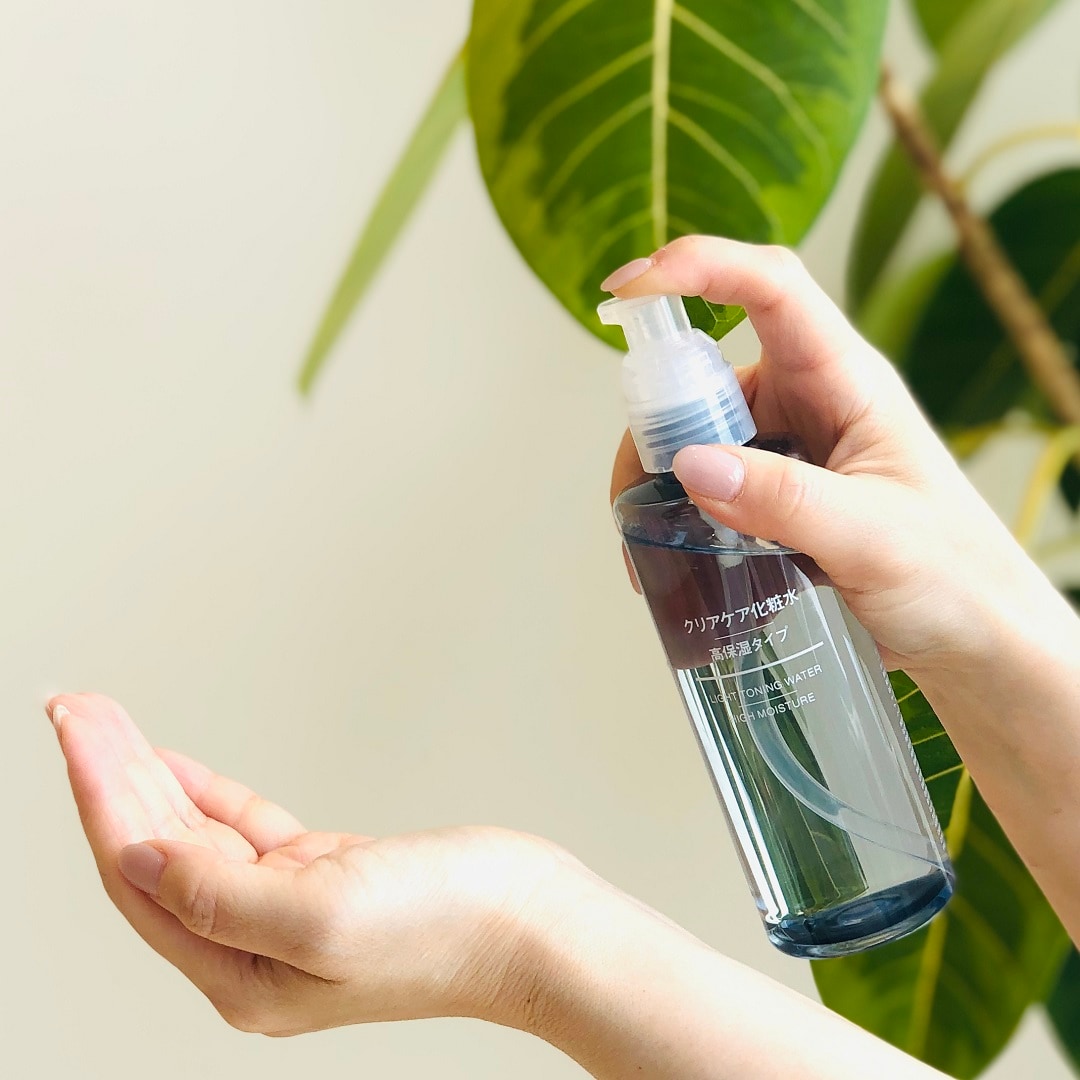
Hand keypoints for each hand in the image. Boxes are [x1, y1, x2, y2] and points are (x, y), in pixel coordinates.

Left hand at [49, 691, 588, 1036]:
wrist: (530, 924)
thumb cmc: (448, 930)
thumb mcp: (325, 919)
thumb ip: (221, 897)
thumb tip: (142, 860)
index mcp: (241, 973)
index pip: (141, 872)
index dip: (99, 794)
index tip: (74, 725)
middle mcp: (252, 947)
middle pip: (155, 849)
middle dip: (109, 774)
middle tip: (74, 706)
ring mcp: (286, 910)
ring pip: (192, 834)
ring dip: (147, 777)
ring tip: (106, 722)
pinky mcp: (323, 877)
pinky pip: (240, 831)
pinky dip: (203, 794)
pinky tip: (174, 767)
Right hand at [607, 237, 1068, 682]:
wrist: (973, 637)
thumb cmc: (953, 576)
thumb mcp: (871, 536)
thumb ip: (782, 499)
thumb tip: (689, 463)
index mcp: (848, 379)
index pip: (771, 287)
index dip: (699, 266)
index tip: (629, 289)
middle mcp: (813, 402)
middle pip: (710, 373)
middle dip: (657, 419)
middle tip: (633, 489)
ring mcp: (792, 448)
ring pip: (700, 433)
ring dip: (661, 477)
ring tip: (649, 544)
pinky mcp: (777, 493)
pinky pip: (710, 481)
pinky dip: (678, 512)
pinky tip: (670, 558)